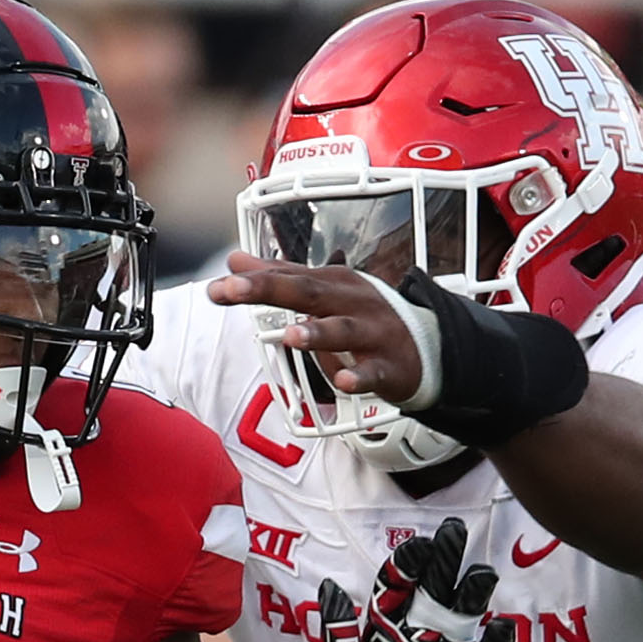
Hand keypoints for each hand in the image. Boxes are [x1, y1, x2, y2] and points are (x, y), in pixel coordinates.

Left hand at [212, 260, 429, 405]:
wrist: (425, 345)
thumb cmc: (364, 315)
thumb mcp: (324, 290)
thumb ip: (279, 276)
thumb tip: (234, 260)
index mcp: (332, 282)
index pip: (287, 277)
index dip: (251, 281)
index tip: (217, 288)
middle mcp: (351, 302)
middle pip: (308, 292)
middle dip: (271, 290)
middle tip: (234, 290)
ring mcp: (372, 333)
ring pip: (343, 331)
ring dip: (318, 333)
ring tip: (292, 335)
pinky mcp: (388, 366)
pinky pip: (372, 373)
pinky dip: (358, 377)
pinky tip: (343, 382)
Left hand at [312, 518, 515, 641]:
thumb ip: (340, 637)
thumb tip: (331, 584)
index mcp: (387, 634)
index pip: (400, 587)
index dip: (408, 564)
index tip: (417, 545)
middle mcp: (421, 640)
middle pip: (436, 590)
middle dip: (445, 561)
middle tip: (454, 530)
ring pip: (466, 619)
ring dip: (475, 595)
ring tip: (481, 574)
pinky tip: (498, 629)